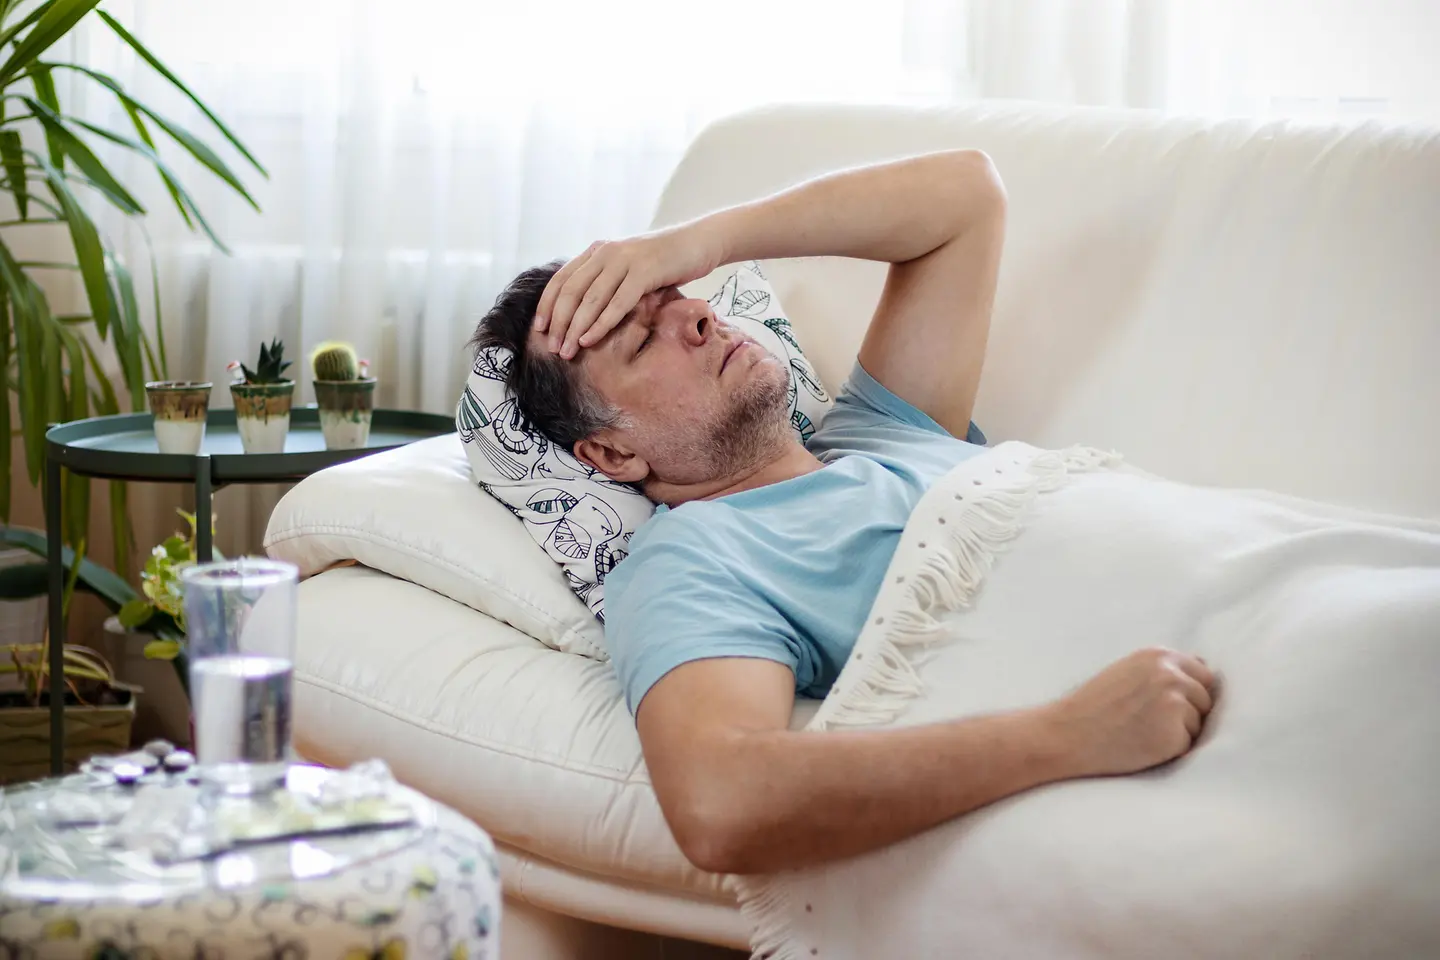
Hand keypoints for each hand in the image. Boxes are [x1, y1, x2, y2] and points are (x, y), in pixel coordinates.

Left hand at [535, 224, 720, 357]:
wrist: (698, 243)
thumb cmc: (664, 261)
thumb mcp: (628, 267)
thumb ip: (607, 280)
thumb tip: (584, 310)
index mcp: (597, 251)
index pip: (562, 279)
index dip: (548, 305)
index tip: (540, 329)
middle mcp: (605, 253)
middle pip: (571, 292)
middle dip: (559, 323)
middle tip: (553, 348)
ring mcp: (624, 261)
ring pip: (590, 300)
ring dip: (575, 328)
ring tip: (567, 351)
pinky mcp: (644, 272)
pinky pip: (616, 303)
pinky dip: (600, 324)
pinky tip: (589, 340)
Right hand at [1047, 647, 1216, 777]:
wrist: (1067, 734)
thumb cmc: (1093, 706)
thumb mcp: (1127, 671)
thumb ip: (1163, 668)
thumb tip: (1205, 667)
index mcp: (1159, 655)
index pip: (1203, 674)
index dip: (1189, 693)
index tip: (1165, 706)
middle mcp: (1171, 674)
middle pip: (1206, 699)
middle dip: (1188, 713)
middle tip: (1149, 722)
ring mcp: (1174, 703)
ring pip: (1199, 724)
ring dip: (1179, 732)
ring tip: (1142, 732)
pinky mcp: (1174, 733)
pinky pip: (1188, 745)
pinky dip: (1170, 750)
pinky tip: (1142, 745)